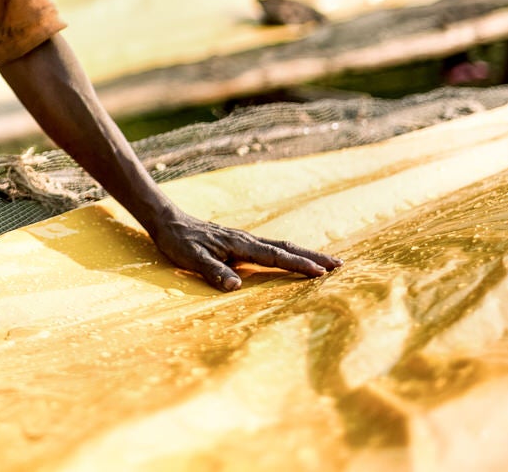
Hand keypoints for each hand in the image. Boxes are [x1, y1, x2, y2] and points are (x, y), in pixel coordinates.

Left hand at [149, 210, 340, 291]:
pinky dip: (289, 252)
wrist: (168, 221)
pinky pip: (271, 247)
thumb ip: (213, 272)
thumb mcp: (191, 259)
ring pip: (281, 246)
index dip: (297, 266)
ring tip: (327, 262)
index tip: (321, 273)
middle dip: (313, 257)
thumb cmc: (179, 242)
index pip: (275, 256)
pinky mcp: (240, 242)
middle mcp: (247, 240)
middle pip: (286, 248)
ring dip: (305, 253)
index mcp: (240, 244)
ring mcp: (245, 239)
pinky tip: (294, 257)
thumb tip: (236, 287)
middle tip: (340, 265)